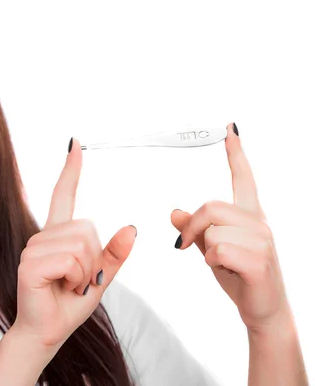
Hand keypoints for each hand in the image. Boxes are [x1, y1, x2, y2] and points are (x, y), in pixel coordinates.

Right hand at [12, 137, 136, 348]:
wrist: (46, 333)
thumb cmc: (68, 305)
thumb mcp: (99, 280)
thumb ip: (113, 255)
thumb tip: (131, 228)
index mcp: (58, 236)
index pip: (63, 195)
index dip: (71, 170)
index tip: (75, 144)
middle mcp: (43, 237)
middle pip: (88, 229)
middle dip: (94, 261)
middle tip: (78, 281)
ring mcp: (33, 249)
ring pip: (81, 246)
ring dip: (85, 273)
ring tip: (69, 286)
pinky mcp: (29, 265)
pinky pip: (70, 260)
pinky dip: (75, 279)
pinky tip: (61, 288)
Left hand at [171, 123, 290, 333]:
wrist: (263, 309)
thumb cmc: (239, 276)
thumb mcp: (212, 249)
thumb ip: (196, 230)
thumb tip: (174, 212)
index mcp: (249, 215)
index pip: (243, 178)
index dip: (236, 154)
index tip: (230, 129)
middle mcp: (259, 222)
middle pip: (209, 206)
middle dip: (192, 227)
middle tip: (186, 246)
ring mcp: (262, 240)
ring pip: (210, 230)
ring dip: (205, 250)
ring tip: (223, 263)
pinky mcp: (258, 259)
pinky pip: (217, 250)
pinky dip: (213, 262)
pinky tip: (228, 270)